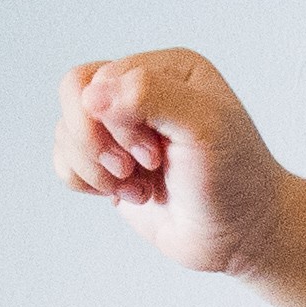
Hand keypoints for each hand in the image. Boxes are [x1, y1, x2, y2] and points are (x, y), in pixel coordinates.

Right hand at [56, 49, 284, 277]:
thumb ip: (150, 96)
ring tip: (139, 188)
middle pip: (74, 96)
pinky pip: (64, 161)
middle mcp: (141, 92)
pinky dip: (85, 182)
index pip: (102, 78)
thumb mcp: (204, 127)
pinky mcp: (110, 163)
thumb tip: (92, 94)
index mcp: (167, 69)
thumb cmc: (234, 180)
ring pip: (66, 131)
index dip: (115, 122)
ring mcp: (123, 129)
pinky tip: (127, 195)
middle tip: (134, 170)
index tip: (155, 156)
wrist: (241, 237)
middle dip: (95, 143)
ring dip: (95, 168)